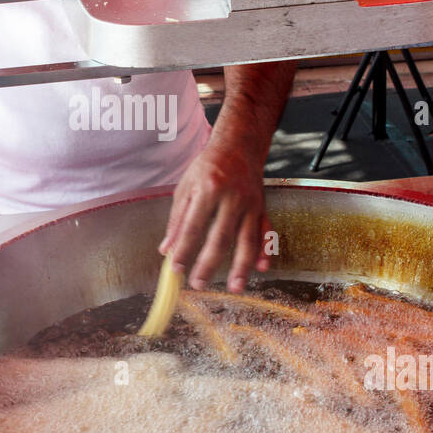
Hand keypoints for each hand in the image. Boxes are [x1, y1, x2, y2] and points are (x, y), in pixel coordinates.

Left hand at [159, 140, 270, 293]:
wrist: (239, 146)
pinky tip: (262, 268)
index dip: (184, 250)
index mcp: (208, 189)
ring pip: (247, 240)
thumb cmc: (208, 166)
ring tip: (234, 287)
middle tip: (199, 283)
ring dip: (241, 266)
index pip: (193, 227)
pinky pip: (266, 232)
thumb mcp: (186, 187)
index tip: (175, 269)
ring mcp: (250, 204)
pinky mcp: (262, 208)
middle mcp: (232, 197)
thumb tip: (166, 249)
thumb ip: (177, 220)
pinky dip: (265, 251)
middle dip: (209, 264)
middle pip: (221, 237)